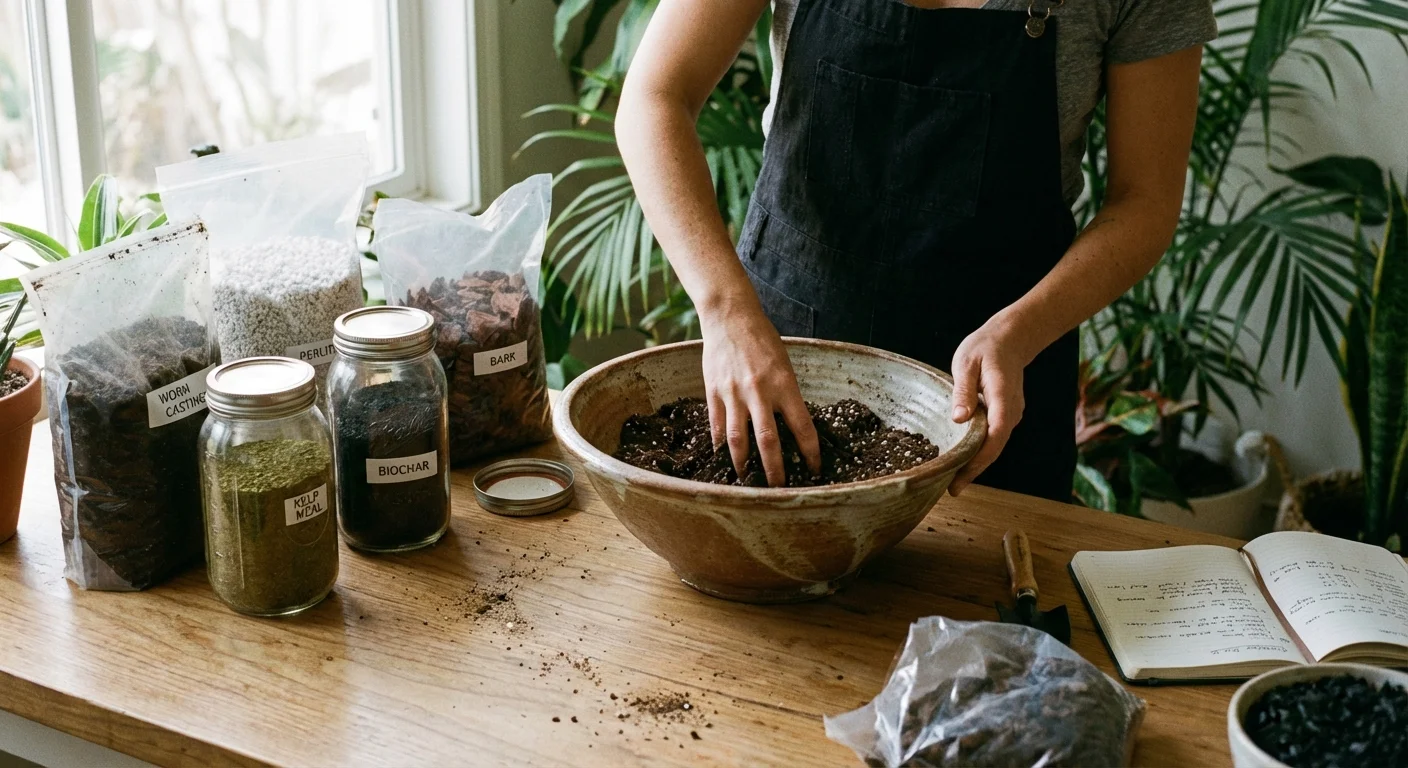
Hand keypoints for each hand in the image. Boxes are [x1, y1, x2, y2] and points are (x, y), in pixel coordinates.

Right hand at [699, 304, 820, 485]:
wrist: (730, 317)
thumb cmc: (762, 339)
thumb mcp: (784, 365)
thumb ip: (786, 395)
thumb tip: (790, 427)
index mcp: (784, 384)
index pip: (802, 427)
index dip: (810, 453)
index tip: (814, 469)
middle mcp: (759, 392)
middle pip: (768, 441)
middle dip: (774, 470)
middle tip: (778, 489)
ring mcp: (733, 394)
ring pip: (738, 439)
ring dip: (743, 464)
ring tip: (747, 479)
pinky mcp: (713, 392)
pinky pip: (716, 425)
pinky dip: (720, 444)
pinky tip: (723, 457)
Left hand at [948, 313, 1035, 495]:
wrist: (1010, 339)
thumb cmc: (985, 348)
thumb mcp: (967, 363)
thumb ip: (963, 391)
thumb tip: (958, 419)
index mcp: (1002, 397)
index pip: (995, 435)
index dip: (979, 459)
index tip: (961, 476)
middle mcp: (1011, 411)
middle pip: (995, 447)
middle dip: (975, 470)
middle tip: (952, 490)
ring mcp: (1011, 414)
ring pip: (995, 445)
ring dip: (977, 463)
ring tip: (953, 481)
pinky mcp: (1005, 415)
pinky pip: (993, 438)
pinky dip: (979, 451)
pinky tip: (961, 460)